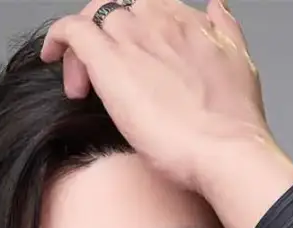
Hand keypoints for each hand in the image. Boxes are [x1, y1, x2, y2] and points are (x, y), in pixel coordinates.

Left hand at [40, 0, 272, 195]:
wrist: (227, 148)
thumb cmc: (234, 121)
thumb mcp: (240, 61)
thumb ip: (225, 29)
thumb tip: (218, 9)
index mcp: (186, 21)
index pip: (147, 10)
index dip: (134, 35)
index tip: (132, 65)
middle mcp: (158, 19)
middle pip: (117, 12)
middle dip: (106, 40)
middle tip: (103, 80)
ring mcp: (132, 36)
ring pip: (93, 19)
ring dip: (83, 49)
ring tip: (82, 86)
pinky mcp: (109, 60)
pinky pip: (72, 30)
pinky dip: (58, 38)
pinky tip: (53, 57)